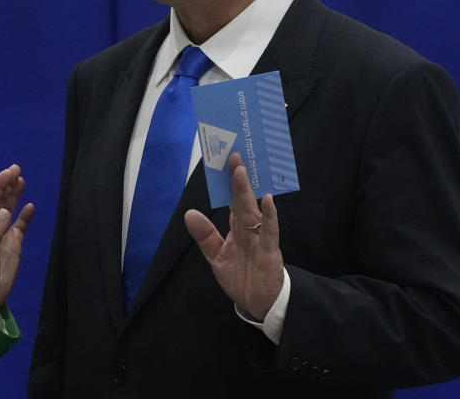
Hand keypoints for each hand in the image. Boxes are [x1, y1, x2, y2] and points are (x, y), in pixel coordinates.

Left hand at [0, 164, 34, 314]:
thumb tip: (5, 211)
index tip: (8, 173)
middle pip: (0, 201)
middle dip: (7, 185)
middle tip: (17, 169)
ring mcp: (4, 235)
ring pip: (10, 210)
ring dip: (15, 195)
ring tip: (22, 180)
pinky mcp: (14, 244)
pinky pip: (21, 226)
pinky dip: (26, 216)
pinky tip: (31, 206)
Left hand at [184, 152, 283, 320]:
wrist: (259, 304)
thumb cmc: (241, 277)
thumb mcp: (217, 256)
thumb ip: (205, 236)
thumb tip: (189, 214)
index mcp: (236, 228)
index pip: (231, 201)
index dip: (226, 183)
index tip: (222, 161)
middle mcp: (249, 229)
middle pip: (242, 200)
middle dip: (237, 178)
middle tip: (233, 155)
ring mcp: (260, 238)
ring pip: (252, 210)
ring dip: (247, 191)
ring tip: (240, 171)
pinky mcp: (270, 251)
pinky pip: (270, 231)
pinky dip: (269, 216)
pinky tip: (266, 200)